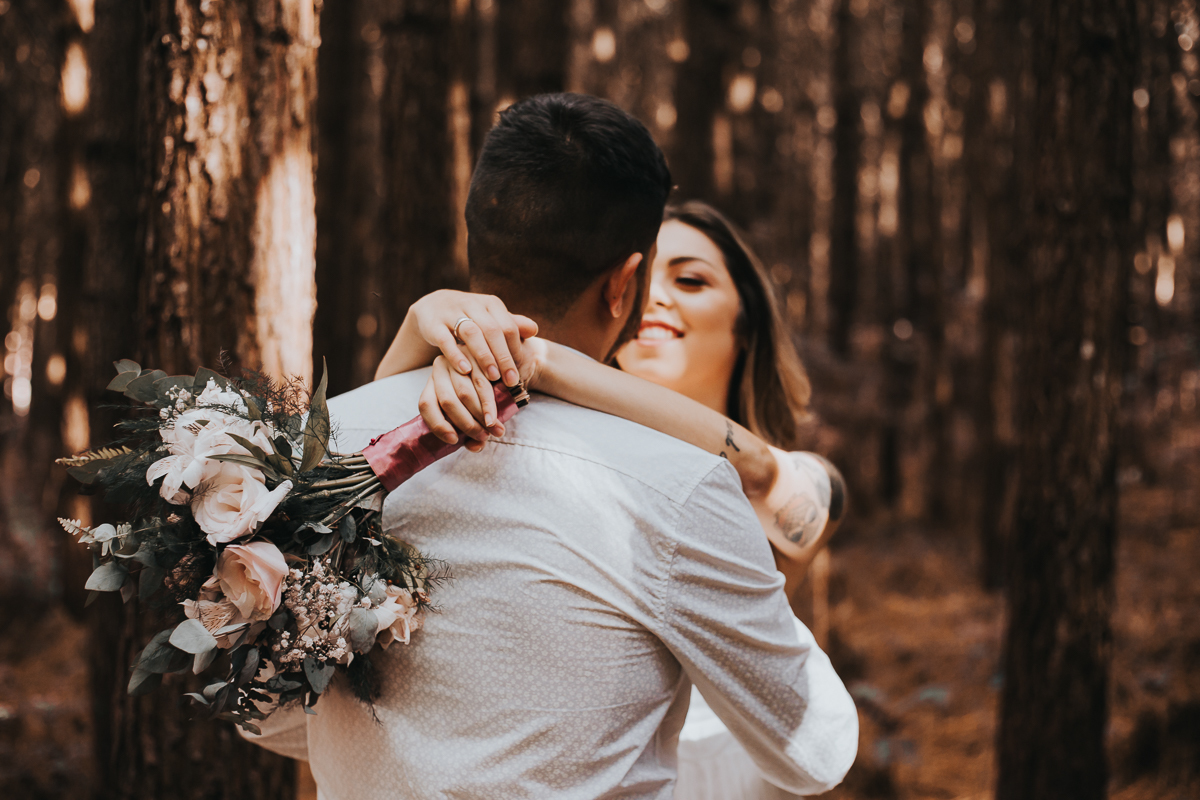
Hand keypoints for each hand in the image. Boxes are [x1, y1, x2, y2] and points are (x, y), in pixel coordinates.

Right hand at [407, 290, 537, 386]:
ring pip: (471, 332)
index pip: (508, 326)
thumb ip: (512, 325)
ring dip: (483, 356)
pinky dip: (456, 355)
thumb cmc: (471, 318)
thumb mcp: (491, 319)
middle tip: (511, 380)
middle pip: (492, 330)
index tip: (519, 371)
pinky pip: (445, 339)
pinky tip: (466, 371)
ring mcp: (451, 313)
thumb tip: (535, 329)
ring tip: (492, 377)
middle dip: (503, 357)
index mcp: (491, 304)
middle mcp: (473, 305)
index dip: (515, 350)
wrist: (434, 306)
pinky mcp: (434, 324)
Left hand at [416, 338, 549, 453]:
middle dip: (466, 424)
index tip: (454, 441)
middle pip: (447, 401)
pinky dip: (489, 405)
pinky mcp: (476, 356)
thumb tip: (475, 447)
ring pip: (464, 394)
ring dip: (480, 416)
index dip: (438, 425)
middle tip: (483, 437)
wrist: (497, 364)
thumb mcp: (471, 411)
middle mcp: (440, 369)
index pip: (426, 405)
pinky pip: (482, 384)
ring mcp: (458, 360)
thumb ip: (471, 431)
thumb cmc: (480, 394)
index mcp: (432, 383)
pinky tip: (494, 417)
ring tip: (494, 430)